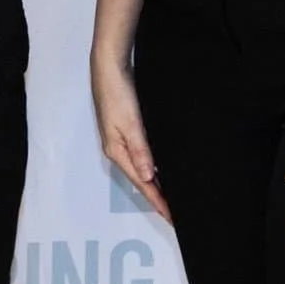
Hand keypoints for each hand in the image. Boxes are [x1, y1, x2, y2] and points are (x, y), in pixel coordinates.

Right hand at [89, 53, 169, 219]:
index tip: (172, 217)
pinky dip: (154, 166)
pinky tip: (162, 168)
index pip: (141, 183)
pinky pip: (143, 155)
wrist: (109, 66)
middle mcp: (118, 149)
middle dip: (157, 196)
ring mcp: (121, 139)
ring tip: (172, 196)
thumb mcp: (130, 123)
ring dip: (156, 182)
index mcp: (117, 151)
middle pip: (141, 179)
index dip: (157, 201)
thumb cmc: (117, 93)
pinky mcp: (127, 129)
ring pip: (142, 168)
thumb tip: (149, 178)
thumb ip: (140, 150)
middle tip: (176, 213)